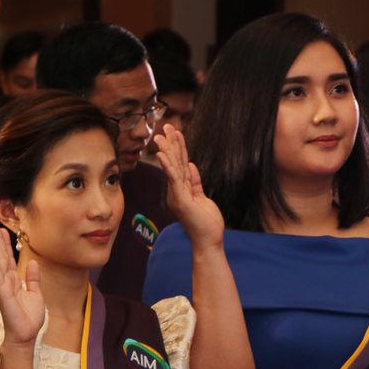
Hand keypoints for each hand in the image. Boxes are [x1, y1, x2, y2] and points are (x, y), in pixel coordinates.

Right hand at [0, 222, 44, 346]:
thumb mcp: (36, 294)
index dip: (5, 243)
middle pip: (1, 256)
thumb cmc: (29, 318)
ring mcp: (3, 286)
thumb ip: (33, 279)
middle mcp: (6, 281)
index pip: (8, 258)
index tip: (1, 229)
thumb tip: (33, 263)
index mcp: (14, 281)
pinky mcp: (2, 292)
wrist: (25, 335)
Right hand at [154, 124, 223, 249]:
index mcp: (180, 190)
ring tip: (161, 136)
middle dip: (170, 143)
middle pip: (174, 163)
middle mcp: (175, 191)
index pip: (179, 164)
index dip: (178, 147)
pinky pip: (173, 179)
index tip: (175, 132)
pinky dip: (168, 165)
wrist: (208, 241)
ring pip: (172, 168)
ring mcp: (176, 195)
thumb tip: (190, 165)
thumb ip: (195, 181)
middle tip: (166, 126)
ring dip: (167, 150)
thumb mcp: (202, 198)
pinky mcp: (180, 199)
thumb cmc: (206, 223)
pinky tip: (162, 154)